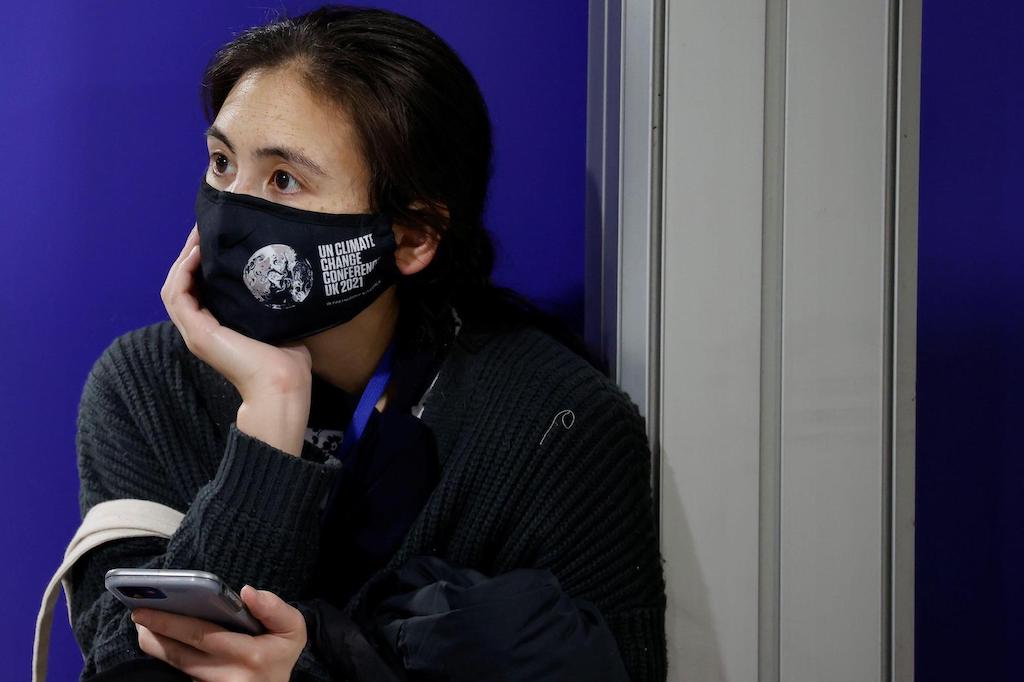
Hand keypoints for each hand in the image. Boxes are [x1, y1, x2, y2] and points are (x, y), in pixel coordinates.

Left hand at [132, 585, 306, 681]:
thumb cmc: (281, 653)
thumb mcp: (292, 629)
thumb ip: (274, 608)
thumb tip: (246, 591)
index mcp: (249, 655)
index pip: (202, 636)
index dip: (172, 622)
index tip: (149, 608)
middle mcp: (227, 676)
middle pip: (181, 653)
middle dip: (156, 632)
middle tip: (138, 613)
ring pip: (178, 666)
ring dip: (156, 646)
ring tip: (142, 625)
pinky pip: (182, 673)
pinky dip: (167, 657)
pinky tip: (158, 640)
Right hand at [161, 225, 311, 454]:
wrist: (282, 385)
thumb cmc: (287, 360)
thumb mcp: (276, 321)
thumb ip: (270, 302)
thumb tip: (285, 274)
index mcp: (216, 328)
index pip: (198, 288)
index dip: (201, 263)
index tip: (215, 238)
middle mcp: (201, 329)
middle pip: (182, 283)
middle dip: (189, 254)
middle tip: (202, 228)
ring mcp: (195, 331)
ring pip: (174, 287)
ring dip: (182, 259)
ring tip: (197, 236)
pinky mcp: (197, 332)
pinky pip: (177, 295)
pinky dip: (182, 272)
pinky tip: (195, 254)